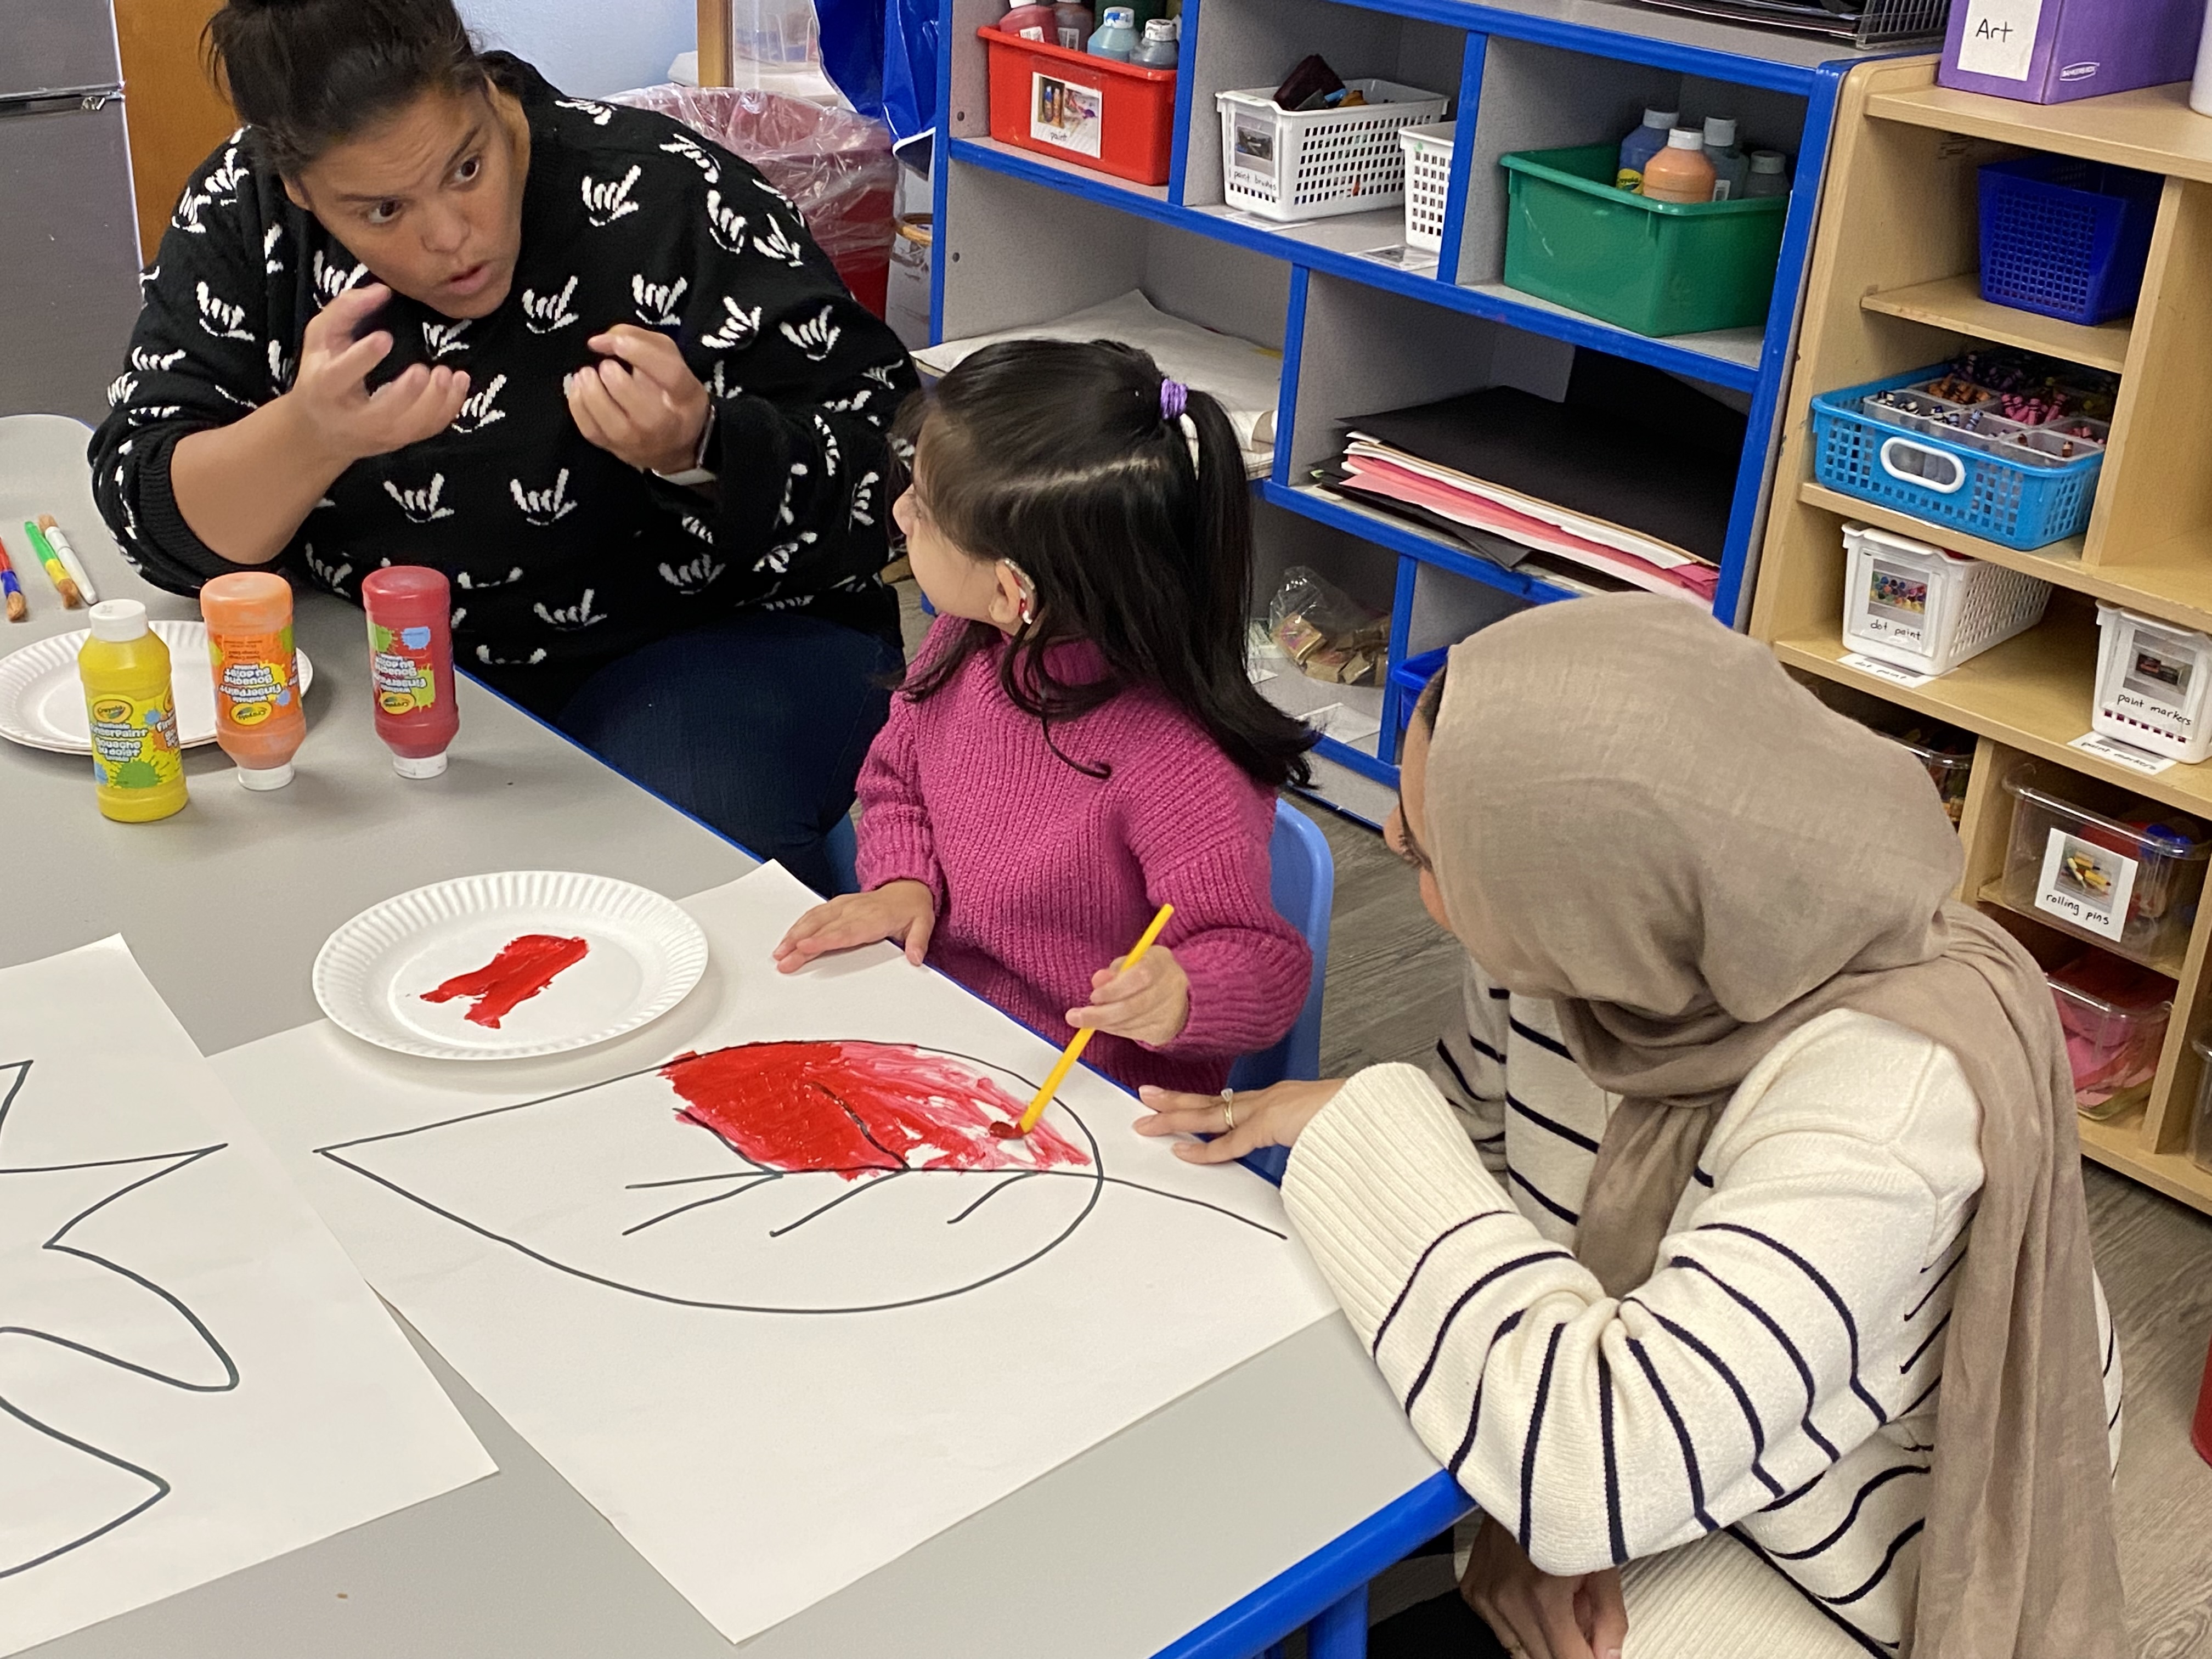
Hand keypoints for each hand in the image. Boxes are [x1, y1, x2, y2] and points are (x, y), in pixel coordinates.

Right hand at [286, 283, 468, 464]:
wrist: (323, 430)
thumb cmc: (321, 372)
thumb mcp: (321, 337)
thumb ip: (345, 310)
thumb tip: (382, 291)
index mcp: (326, 387)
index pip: (341, 376)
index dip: (363, 358)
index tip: (385, 337)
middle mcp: (353, 417)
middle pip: (383, 412)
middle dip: (407, 393)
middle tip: (424, 368)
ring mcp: (381, 433)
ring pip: (412, 426)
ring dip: (435, 402)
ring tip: (446, 373)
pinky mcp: (402, 439)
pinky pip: (429, 429)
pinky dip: (449, 408)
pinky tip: (459, 382)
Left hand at [570, 324, 710, 473]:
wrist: (674, 447)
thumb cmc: (670, 394)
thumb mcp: (668, 358)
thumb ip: (639, 338)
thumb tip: (601, 340)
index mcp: (686, 396)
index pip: (669, 374)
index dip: (640, 353)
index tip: (616, 342)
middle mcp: (666, 423)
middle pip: (636, 400)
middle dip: (612, 375)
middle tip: (606, 365)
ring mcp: (638, 441)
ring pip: (610, 419)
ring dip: (591, 390)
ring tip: (586, 374)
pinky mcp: (615, 449)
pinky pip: (590, 429)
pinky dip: (578, 405)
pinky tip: (580, 389)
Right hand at [773, 881, 935, 971]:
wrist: (908, 887)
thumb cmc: (912, 909)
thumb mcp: (924, 924)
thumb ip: (919, 941)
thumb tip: (915, 958)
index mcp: (874, 918)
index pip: (845, 932)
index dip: (824, 940)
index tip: (806, 948)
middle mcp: (855, 910)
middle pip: (823, 929)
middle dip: (800, 943)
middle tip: (783, 959)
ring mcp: (844, 906)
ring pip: (814, 919)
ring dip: (794, 934)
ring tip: (779, 952)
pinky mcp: (837, 905)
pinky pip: (815, 913)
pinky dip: (799, 925)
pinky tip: (788, 938)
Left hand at [1067, 946, 1188, 1046]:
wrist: (1182, 993)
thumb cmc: (1150, 973)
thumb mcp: (1133, 962)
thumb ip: (1115, 970)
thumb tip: (1098, 980)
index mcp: (1161, 963)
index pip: (1139, 977)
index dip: (1113, 990)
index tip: (1094, 996)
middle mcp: (1170, 988)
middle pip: (1134, 1006)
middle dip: (1101, 1014)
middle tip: (1077, 1017)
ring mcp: (1170, 1012)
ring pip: (1132, 1024)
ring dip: (1104, 1024)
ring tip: (1086, 1019)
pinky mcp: (1165, 1030)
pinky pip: (1134, 1033)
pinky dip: (1115, 1030)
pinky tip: (1105, 1024)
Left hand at [1132, 1077, 1343, 1163]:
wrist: (1371, 1111)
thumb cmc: (1355, 1118)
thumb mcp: (1324, 1128)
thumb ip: (1306, 1137)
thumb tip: (1302, 1148)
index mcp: (1281, 1099)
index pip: (1232, 1103)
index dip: (1203, 1104)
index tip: (1182, 1105)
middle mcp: (1269, 1099)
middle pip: (1211, 1100)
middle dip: (1175, 1101)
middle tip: (1146, 1097)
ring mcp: (1268, 1109)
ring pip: (1209, 1114)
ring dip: (1175, 1117)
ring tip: (1147, 1119)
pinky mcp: (1270, 1124)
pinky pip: (1230, 1142)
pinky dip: (1204, 1150)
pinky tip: (1181, 1152)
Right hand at [1460, 1516, 1626, 1658]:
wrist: (1522, 1471)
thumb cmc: (1563, 1503)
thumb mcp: (1601, 1559)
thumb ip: (1609, 1616)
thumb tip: (1608, 1652)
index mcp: (1542, 1595)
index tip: (1596, 1653)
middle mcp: (1507, 1600)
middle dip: (1568, 1650)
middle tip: (1583, 1624)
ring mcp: (1486, 1596)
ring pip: (1518, 1650)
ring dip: (1542, 1638)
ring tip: (1558, 1603)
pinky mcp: (1472, 1590)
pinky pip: (1498, 1628)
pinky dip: (1518, 1621)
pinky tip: (1533, 1595)